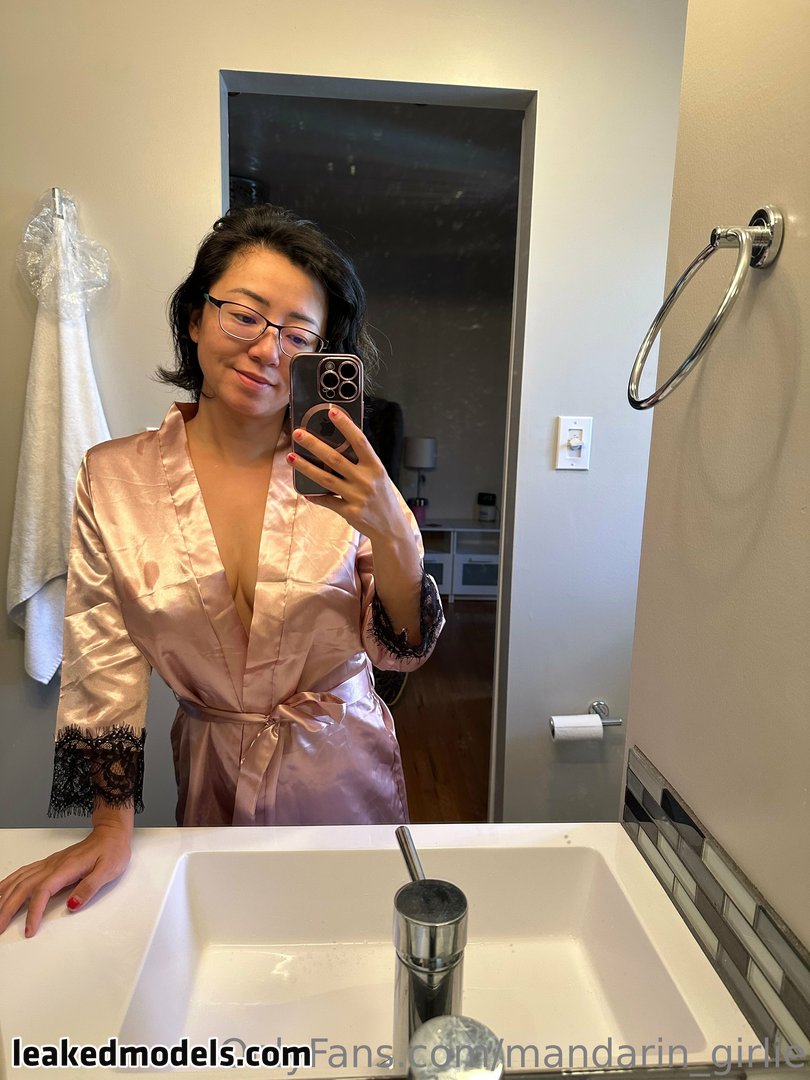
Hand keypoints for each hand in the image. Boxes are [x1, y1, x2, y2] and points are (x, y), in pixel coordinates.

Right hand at [0, 810, 132, 937]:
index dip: (33, 912)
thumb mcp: (109, 870)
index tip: (30, 930)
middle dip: (7, 909)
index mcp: (66, 868)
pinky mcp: (48, 864)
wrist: (111, 833)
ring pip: (19, 880)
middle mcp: (53, 865)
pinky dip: (7, 883)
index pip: (43, 891)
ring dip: (4, 897)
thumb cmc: (112, 850)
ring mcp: (48, 864)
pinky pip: (22, 873)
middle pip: (23, 887)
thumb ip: (90, 887)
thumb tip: (72, 904)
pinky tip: (0, 892)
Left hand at [290, 408, 411, 544]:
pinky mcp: (349, 512)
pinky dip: (314, 495)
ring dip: (306, 467)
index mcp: (375, 467)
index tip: (332, 411)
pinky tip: (303, 490)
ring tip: (291, 457)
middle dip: (314, 444)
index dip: (345, 425)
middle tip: (298, 434)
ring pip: (326, 479)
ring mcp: (357, 497)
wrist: (391, 528)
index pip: (359, 441)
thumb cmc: (384, 498)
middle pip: (335, 458)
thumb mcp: (379, 476)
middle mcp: (366, 480)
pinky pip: (327, 501)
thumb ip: (363, 463)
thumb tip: (340, 445)